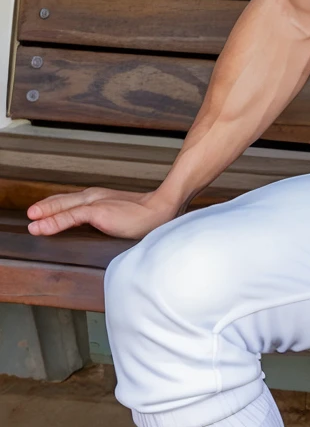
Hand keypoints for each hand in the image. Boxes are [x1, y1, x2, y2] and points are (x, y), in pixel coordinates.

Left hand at [26, 186, 180, 240]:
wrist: (161, 210)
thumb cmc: (145, 216)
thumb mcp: (119, 218)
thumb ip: (105, 221)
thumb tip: (99, 229)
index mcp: (98, 198)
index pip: (69, 201)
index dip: (52, 206)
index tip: (39, 213)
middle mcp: (93, 197)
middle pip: (62, 201)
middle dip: (44, 207)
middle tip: (30, 214)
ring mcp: (94, 203)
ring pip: (62, 207)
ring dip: (44, 213)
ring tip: (31, 220)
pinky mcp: (97, 211)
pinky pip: (70, 216)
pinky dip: (53, 221)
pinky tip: (41, 226)